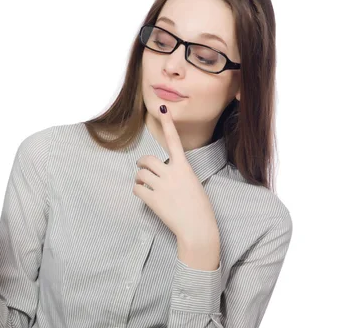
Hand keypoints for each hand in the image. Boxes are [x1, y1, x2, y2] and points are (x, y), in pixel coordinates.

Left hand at [133, 106, 219, 248]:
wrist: (197, 229)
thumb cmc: (199, 209)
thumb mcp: (194, 185)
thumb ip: (179, 175)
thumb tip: (165, 174)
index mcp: (184, 168)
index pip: (174, 141)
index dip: (168, 124)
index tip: (163, 108)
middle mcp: (171, 173)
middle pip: (148, 159)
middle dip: (142, 163)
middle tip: (142, 167)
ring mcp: (161, 186)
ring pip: (140, 174)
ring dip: (140, 178)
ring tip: (145, 185)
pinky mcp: (153, 200)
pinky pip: (137, 189)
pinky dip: (138, 191)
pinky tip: (144, 195)